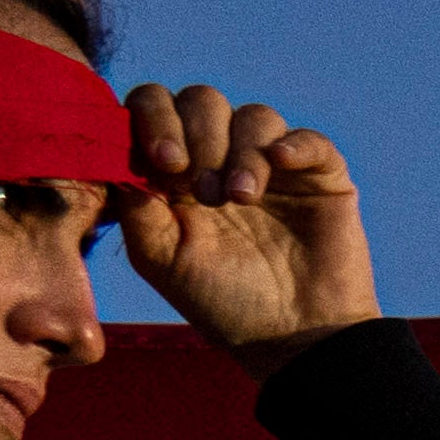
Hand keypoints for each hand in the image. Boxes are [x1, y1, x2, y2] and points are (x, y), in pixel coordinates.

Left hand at [107, 80, 384, 355]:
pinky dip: (293, 144)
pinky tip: (281, 165)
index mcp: (177, 171)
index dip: (154, 120)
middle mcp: (221, 157)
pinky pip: (307, 138)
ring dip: (240, 151)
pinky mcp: (320, 176)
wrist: (294, 339)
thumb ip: (134, 206)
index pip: (154, 109)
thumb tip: (120, 156)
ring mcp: (272, 165)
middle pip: (201, 100)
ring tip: (240, 199)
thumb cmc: (222, 304)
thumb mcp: (159, 258)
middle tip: (203, 191)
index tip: (164, 163)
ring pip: (252, 116)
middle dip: (197, 135)